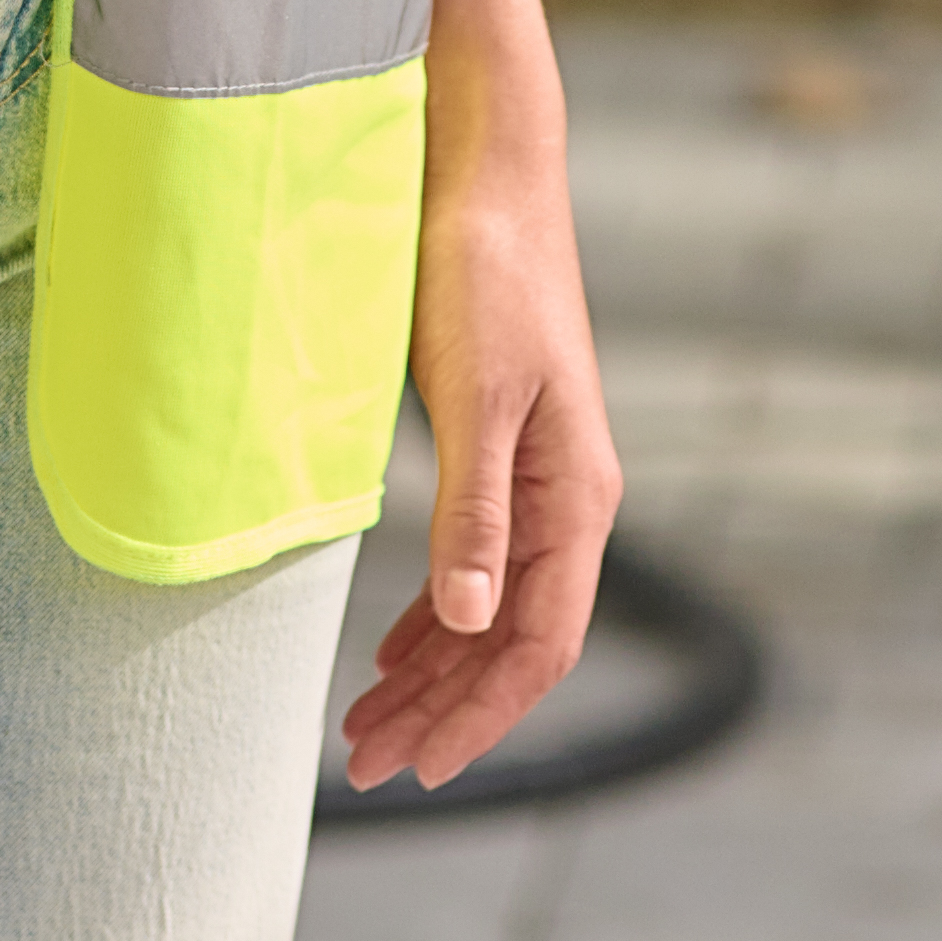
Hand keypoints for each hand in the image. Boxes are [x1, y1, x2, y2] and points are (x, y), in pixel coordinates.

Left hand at [340, 134, 618, 793]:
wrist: (485, 174)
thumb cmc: (484, 272)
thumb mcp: (476, 396)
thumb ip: (474, 511)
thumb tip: (465, 622)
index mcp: (578, 500)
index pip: (541, 644)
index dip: (481, 713)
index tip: (422, 766)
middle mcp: (567, 504)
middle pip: (510, 641)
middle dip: (443, 710)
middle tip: (365, 762)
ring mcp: (536, 481)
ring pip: (487, 610)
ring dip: (430, 674)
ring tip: (363, 726)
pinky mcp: (499, 453)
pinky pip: (474, 566)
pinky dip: (431, 619)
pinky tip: (389, 649)